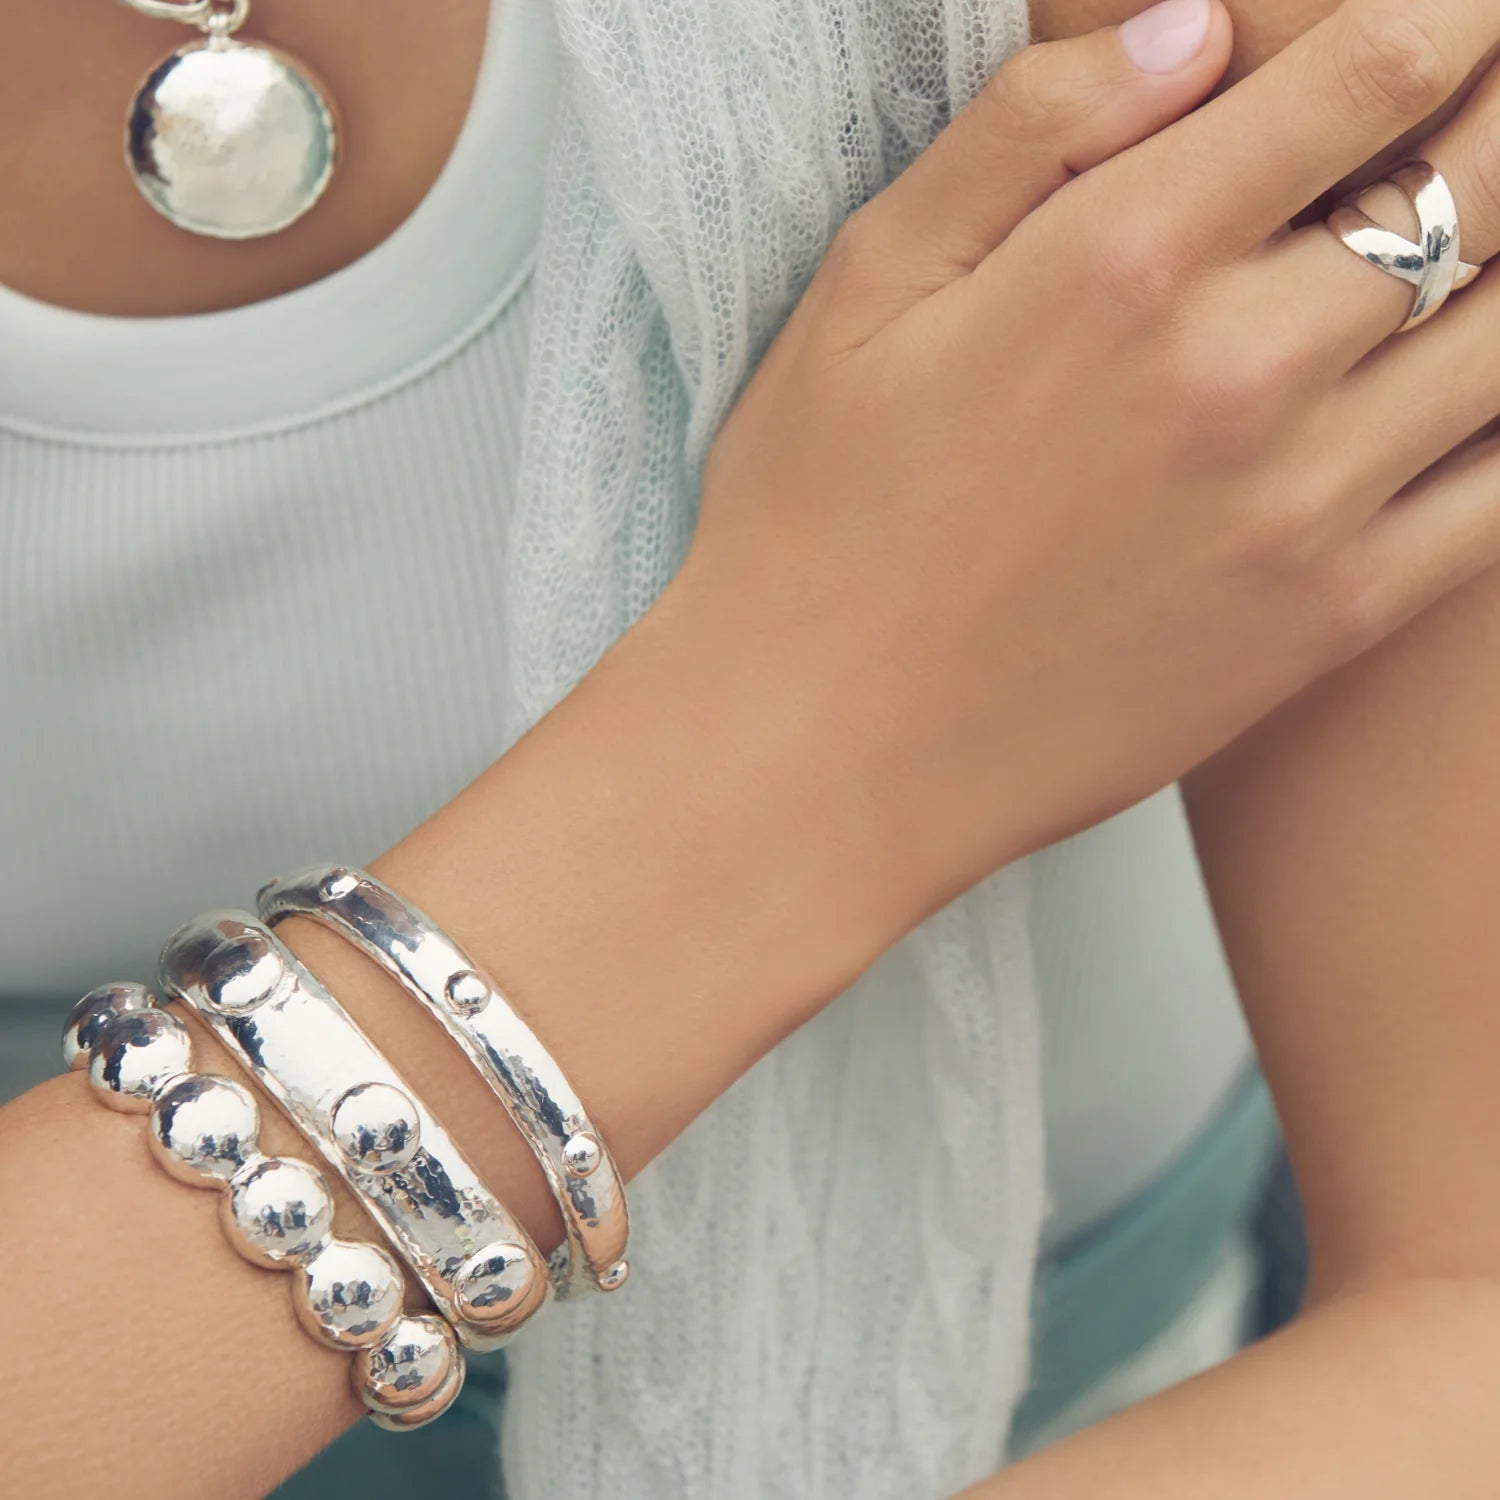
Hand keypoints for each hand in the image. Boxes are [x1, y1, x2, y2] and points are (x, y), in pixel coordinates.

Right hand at [681, 0, 1499, 924]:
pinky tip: (1472, 397)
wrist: (821, 751)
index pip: (1375, 69)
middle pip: (1486, 182)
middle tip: (1480, 114)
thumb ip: (1026, 130)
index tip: (1453, 18)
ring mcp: (1299, 507)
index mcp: (1122, 259)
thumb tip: (1194, 28)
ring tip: (1483, 247)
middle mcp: (1240, 369)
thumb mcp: (865, 285)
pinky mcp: (1323, 623)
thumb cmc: (814, 523)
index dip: (1449, 14)